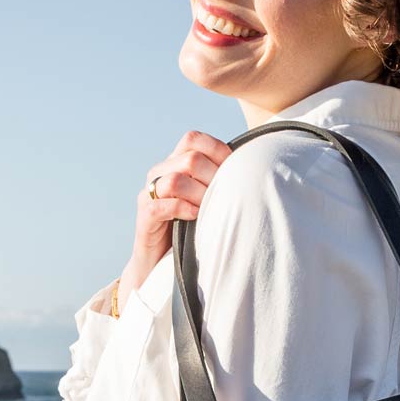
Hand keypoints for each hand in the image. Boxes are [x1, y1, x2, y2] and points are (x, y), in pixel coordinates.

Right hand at [118, 130, 231, 303]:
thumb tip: (254, 166)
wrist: (162, 261)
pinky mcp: (145, 216)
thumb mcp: (208, 198)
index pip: (193, 139)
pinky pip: (162, 205)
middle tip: (223, 197)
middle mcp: (159, 173)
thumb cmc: (192, 227)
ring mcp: (149, 194)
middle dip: (213, 177)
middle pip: (189, 158)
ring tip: (208, 210)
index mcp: (174, 163)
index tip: (234, 170)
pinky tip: (195, 218)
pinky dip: (183, 209)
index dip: (217, 150)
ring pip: (175, 180)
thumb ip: (219, 179)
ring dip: (199, 195)